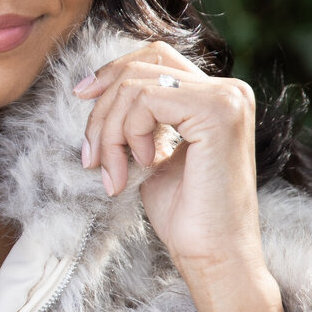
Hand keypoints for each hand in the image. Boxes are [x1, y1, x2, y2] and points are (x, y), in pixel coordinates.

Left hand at [74, 40, 257, 270]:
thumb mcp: (152, 153)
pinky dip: (127, 133)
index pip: (156, 57)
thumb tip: (97, 88)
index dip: (113, 70)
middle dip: (102, 110)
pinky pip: (145, 100)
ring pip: (135, 85)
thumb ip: (139, 119)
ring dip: (109, 131)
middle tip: (91, 156)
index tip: (82, 95)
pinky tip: (141, 165)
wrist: (211, 254)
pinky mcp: (217, 111)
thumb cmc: (184, 214)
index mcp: (217, 97)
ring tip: (113, 171)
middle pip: (140, 67)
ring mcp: (227, 98)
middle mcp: (230, 90)